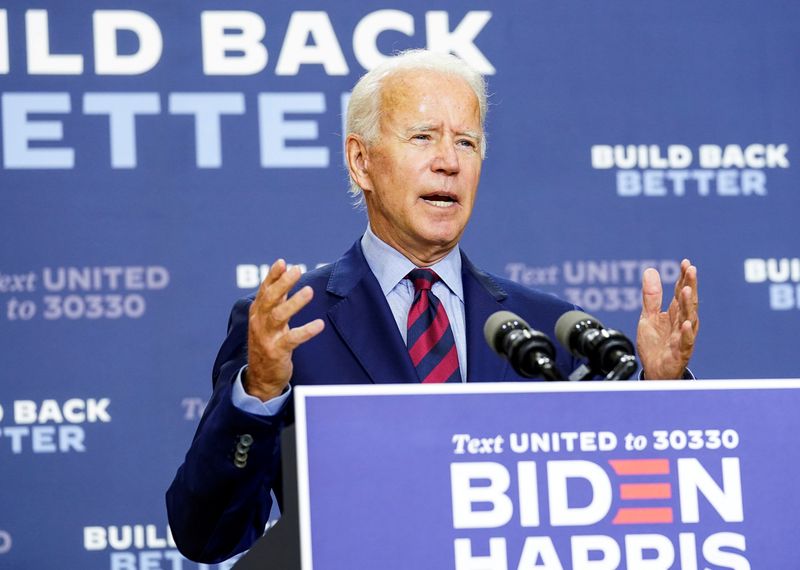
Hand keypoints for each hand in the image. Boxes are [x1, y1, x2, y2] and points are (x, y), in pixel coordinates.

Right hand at [245, 259, 324, 400]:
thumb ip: (276, 299)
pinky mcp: (277, 351)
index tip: (282, 262)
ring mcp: (267, 337)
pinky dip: (306, 331)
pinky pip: (292, 339)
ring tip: (309, 291)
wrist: (261, 377)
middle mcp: (259, 322)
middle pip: (270, 299)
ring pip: (279, 316)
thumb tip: (284, 275)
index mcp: (258, 313)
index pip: (265, 291)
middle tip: (297, 270)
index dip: (272, 276)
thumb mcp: (268, 320)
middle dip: (283, 283)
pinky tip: (319, 324)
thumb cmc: (267, 343)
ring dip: (294, 303)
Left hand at [637, 259, 698, 379]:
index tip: (686, 263)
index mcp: (675, 314)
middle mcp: (682, 323)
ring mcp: (683, 337)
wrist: (654, 371)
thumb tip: (650, 270)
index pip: (681, 292)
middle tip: (691, 269)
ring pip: (689, 319)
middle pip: (688, 302)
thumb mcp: (648, 317)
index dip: (684, 278)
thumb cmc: (655, 345)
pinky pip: (685, 342)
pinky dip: (686, 333)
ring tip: (688, 290)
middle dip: (690, 285)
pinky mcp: (680, 352)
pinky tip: (686, 323)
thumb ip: (651, 296)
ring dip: (689, 305)